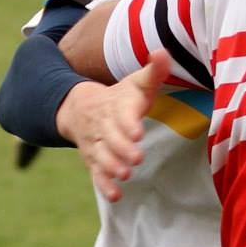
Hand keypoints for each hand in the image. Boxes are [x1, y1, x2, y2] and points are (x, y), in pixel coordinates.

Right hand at [55, 50, 170, 201]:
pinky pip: (96, 174)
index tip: (137, 132)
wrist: (81, 108)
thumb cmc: (121, 96)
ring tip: (126, 174)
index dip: (127, 124)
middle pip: (110, 139)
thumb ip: (153, 70)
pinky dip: (103, 185)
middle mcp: (104, 127)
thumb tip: (164, 51)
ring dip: (112, 166)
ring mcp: (97, 145)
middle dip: (122, 149)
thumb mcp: (137, 82)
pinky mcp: (94, 160)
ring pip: (101, 157)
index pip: (121, 116)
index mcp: (117, 107)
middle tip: (136, 158)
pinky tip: (116, 195)